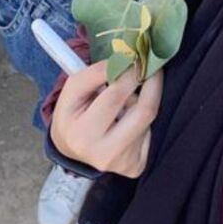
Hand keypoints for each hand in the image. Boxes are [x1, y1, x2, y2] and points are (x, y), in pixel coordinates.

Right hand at [51, 62, 163, 177]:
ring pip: (148, 119)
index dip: (131, 72)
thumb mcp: (72, 90)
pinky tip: (129, 117)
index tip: (138, 56)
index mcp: (82, 135)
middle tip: (151, 65)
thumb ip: (96, 73)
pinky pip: (149, 132)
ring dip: (143, 100)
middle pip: (143, 110)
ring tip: (128, 96)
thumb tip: (126, 60)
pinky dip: (142, 118)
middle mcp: (104, 155)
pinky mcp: (136, 167)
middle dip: (151, 82)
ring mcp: (123, 163)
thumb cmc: (73, 113)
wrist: (71, 149)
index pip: (116, 96)